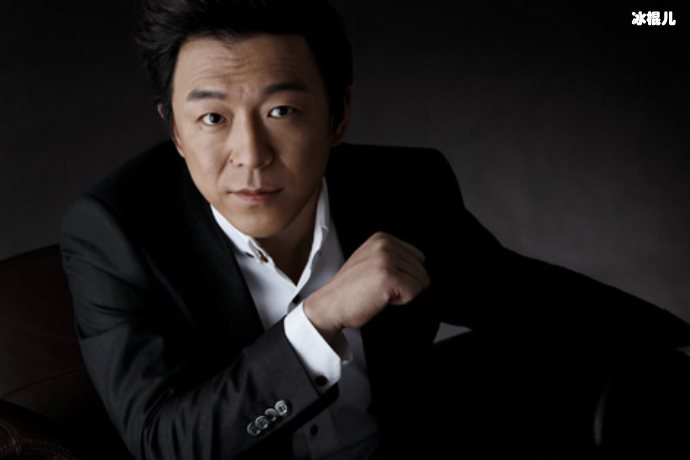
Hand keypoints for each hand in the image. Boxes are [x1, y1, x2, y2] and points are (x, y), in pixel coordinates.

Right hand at [303, 232, 429, 342]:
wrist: (330, 305)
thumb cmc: (349, 290)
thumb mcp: (369, 260)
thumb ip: (392, 256)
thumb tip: (418, 265)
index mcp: (381, 238)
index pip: (418, 257)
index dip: (404, 274)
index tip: (382, 278)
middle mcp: (384, 245)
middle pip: (421, 269)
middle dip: (404, 283)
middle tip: (379, 287)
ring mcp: (386, 260)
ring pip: (420, 281)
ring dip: (402, 292)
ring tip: (378, 291)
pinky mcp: (389, 277)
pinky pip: (414, 292)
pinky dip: (400, 301)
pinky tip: (380, 297)